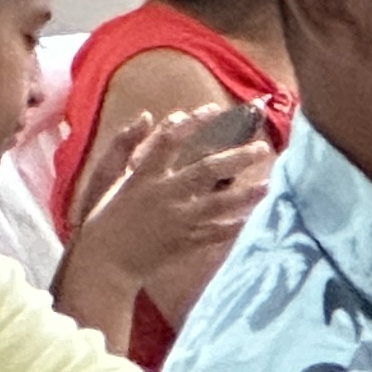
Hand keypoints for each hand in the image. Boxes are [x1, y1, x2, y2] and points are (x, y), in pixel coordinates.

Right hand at [61, 107, 272, 332]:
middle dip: (236, 157)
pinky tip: (251, 217)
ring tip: (268, 184)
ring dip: (246, 194)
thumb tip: (146, 116)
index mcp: (143, 176)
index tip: (213, 109)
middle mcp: (165, 194)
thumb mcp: (106, 177)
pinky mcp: (186, 241)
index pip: (170, 140)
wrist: (106, 262)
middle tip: (261, 148)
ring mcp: (178, 219)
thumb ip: (124, 145)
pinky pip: (217, 232)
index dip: (193, 123)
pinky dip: (235, 225)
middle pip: (207, 169)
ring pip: (220, 203)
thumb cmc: (103, 217)